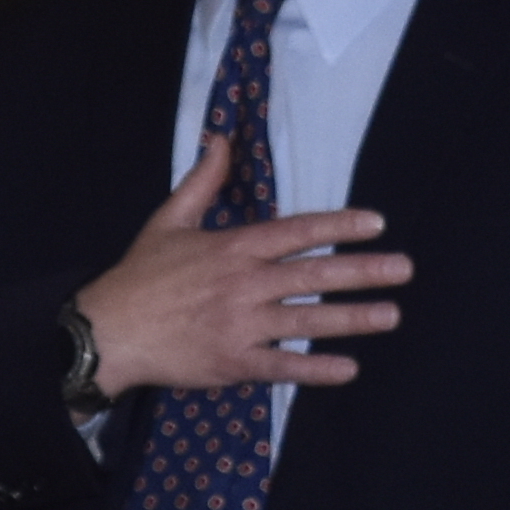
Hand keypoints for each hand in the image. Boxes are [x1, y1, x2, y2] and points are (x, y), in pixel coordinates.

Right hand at [72, 128, 405, 399]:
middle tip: (404, 270)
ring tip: (390, 315)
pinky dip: (315, 370)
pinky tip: (347, 368)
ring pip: (307, 320)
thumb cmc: (138, 277)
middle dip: (364, 271)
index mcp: (233, 248)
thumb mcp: (167, 221)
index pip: (298, 231)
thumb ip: (201, 182)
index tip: (377, 224)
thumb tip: (219, 139)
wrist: (106, 332)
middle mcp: (244, 284)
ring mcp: (241, 326)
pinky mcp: (232, 362)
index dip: (340, 225)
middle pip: (315, 275)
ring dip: (352, 319)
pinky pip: (282, 367)